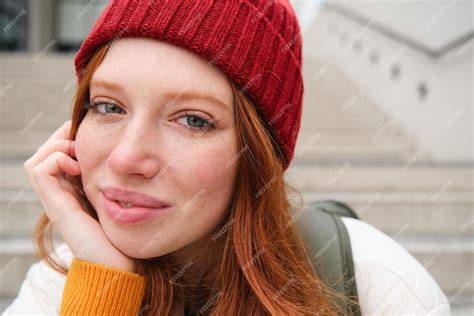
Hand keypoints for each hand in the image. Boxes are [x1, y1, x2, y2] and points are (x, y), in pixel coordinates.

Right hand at [23, 120, 136, 272]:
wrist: (118, 263)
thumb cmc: (125, 232)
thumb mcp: (120, 198)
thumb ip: (118, 181)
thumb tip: (131, 159)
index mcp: (75, 191)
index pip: (60, 156)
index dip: (70, 139)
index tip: (91, 130)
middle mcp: (61, 195)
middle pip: (46, 155)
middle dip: (62, 138)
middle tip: (82, 135)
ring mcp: (56, 201)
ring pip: (38, 161)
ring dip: (56, 146)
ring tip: (78, 149)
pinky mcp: (56, 206)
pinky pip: (39, 171)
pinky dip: (56, 159)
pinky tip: (77, 165)